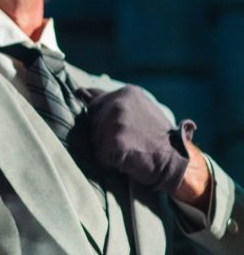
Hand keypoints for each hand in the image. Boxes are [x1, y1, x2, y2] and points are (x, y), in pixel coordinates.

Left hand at [78, 86, 200, 196]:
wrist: (175, 160)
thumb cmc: (157, 137)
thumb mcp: (139, 109)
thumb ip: (111, 100)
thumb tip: (79, 91)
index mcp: (126, 93)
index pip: (93, 98)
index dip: (99, 114)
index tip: (110, 124)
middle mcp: (118, 103)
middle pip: (92, 122)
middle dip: (104, 134)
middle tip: (128, 141)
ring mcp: (116, 123)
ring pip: (94, 140)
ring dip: (107, 149)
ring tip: (129, 150)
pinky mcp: (114, 143)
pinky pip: (100, 156)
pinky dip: (110, 162)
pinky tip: (127, 160)